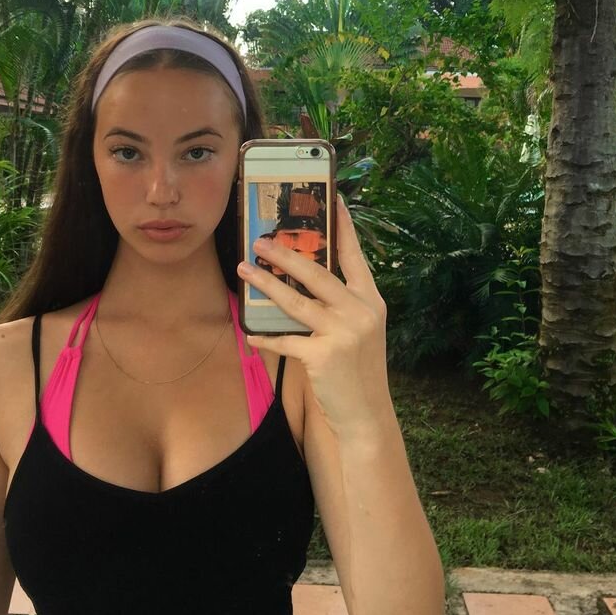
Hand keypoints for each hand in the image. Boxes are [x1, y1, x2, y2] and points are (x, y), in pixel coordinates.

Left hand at [237, 194, 390, 438]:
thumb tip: (302, 279)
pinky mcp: (323, 356)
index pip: (354, 255)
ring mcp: (344, 332)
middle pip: (317, 272)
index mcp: (371, 299)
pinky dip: (265, 337)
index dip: (342, 226)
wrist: (365, 415)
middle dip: (285, 253)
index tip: (332, 199)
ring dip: (267, 283)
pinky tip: (249, 332)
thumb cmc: (357, 370)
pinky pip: (285, 340)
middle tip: (259, 239)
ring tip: (245, 269)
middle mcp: (361, 310)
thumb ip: (340, 304)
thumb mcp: (359, 330)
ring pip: (297, 300)